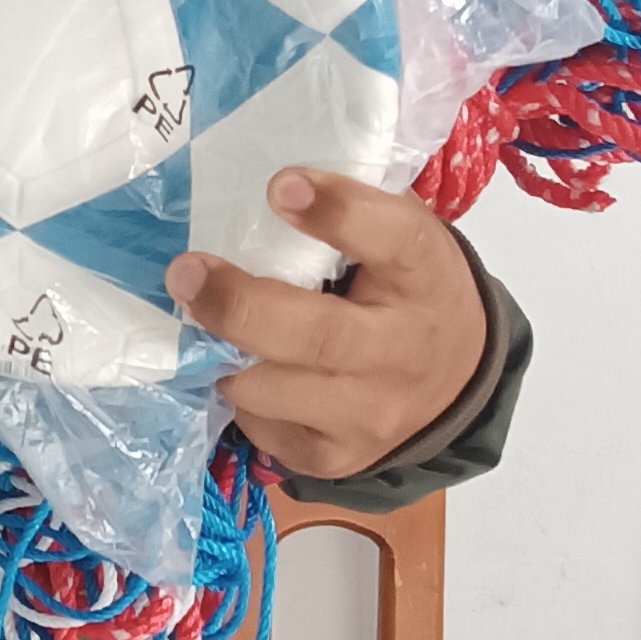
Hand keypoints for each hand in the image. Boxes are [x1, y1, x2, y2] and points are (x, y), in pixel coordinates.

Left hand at [167, 168, 485, 482]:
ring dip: (223, 352)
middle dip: (238, 305)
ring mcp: (368, 416)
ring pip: (267, 388)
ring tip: (205, 321)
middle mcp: (403, 353)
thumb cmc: (411, 290)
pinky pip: (259, 423)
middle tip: (186, 274)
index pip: (396, 241)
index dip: (339, 213)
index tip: (281, 188)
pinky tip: (247, 364)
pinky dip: (241, 391)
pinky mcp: (332, 457)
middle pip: (316, 337)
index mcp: (426, 278)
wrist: (454, 385)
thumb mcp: (405, 238)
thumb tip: (266, 182)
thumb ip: (353, 210)